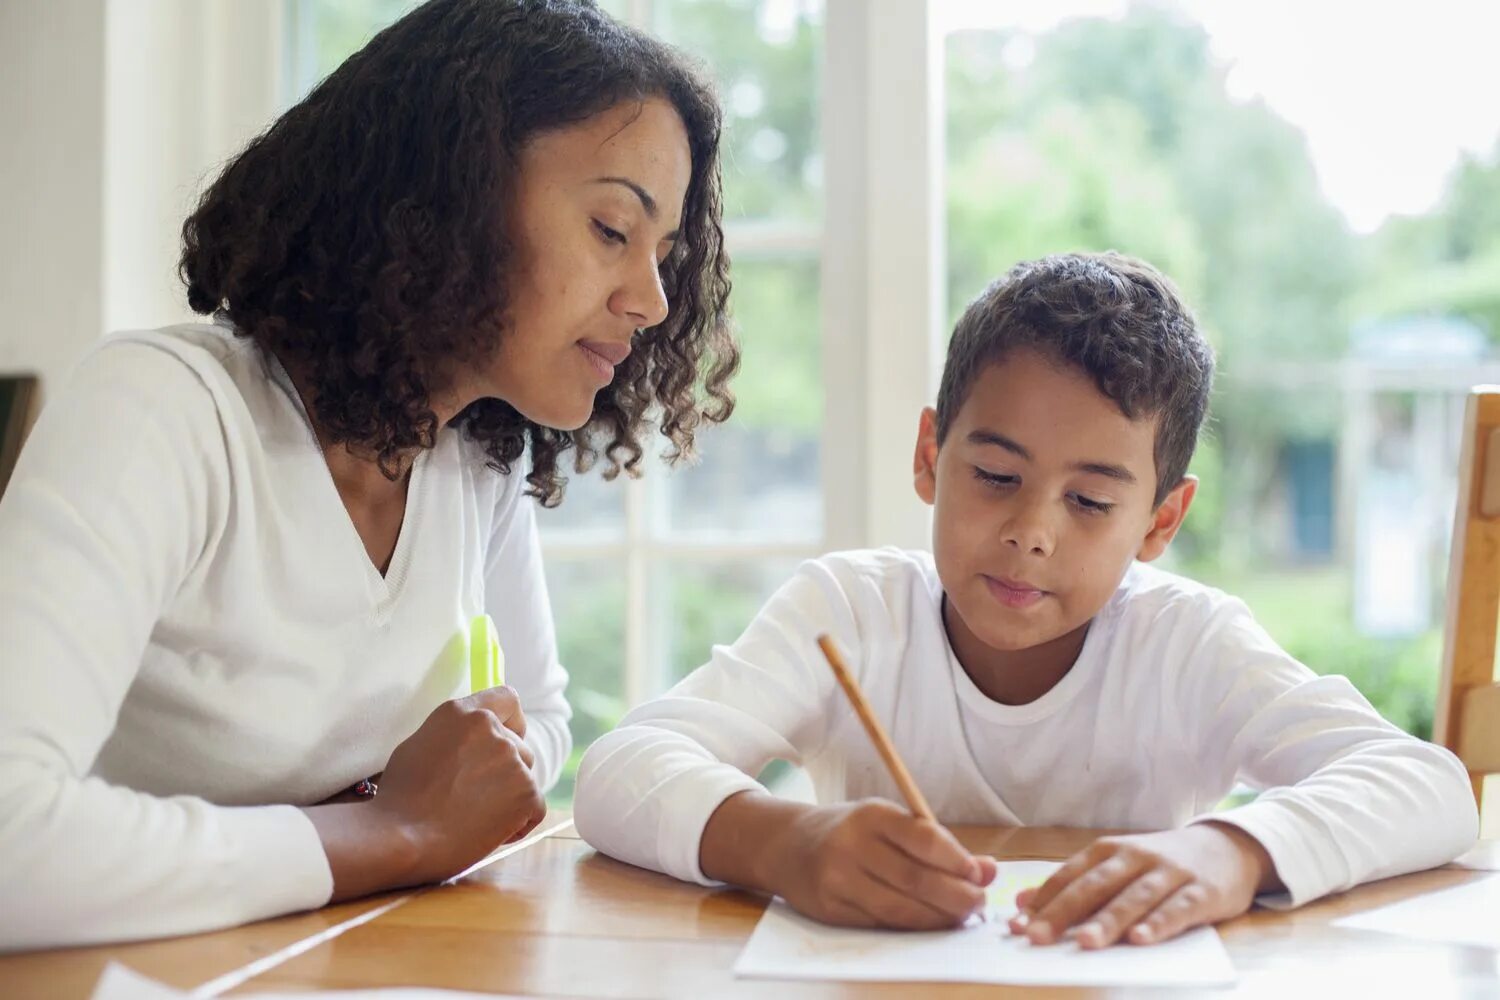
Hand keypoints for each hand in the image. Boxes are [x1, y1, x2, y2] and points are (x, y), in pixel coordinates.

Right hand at [762, 799, 997, 929]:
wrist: (788, 846)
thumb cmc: (852, 832)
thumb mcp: (890, 823)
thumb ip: (938, 844)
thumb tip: (989, 870)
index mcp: (872, 815)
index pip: (923, 838)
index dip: (957, 860)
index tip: (980, 875)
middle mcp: (852, 845)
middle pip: (916, 879)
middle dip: (956, 896)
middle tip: (979, 903)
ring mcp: (839, 879)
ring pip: (900, 908)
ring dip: (938, 918)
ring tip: (960, 917)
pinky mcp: (831, 909)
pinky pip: (881, 924)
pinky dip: (912, 928)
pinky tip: (930, 924)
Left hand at [1010, 823, 1277, 947]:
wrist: (1226, 847)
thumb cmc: (1160, 864)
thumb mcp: (1116, 866)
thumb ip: (1074, 883)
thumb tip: (1023, 902)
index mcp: (1109, 850)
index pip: (1070, 876)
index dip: (1043, 902)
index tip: (1018, 927)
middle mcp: (1136, 857)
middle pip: (1095, 886)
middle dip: (1064, 912)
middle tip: (1038, 938)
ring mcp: (1169, 872)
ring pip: (1134, 897)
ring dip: (1109, 920)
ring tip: (1085, 943)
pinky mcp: (1201, 891)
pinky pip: (1177, 909)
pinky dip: (1159, 924)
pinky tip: (1141, 940)